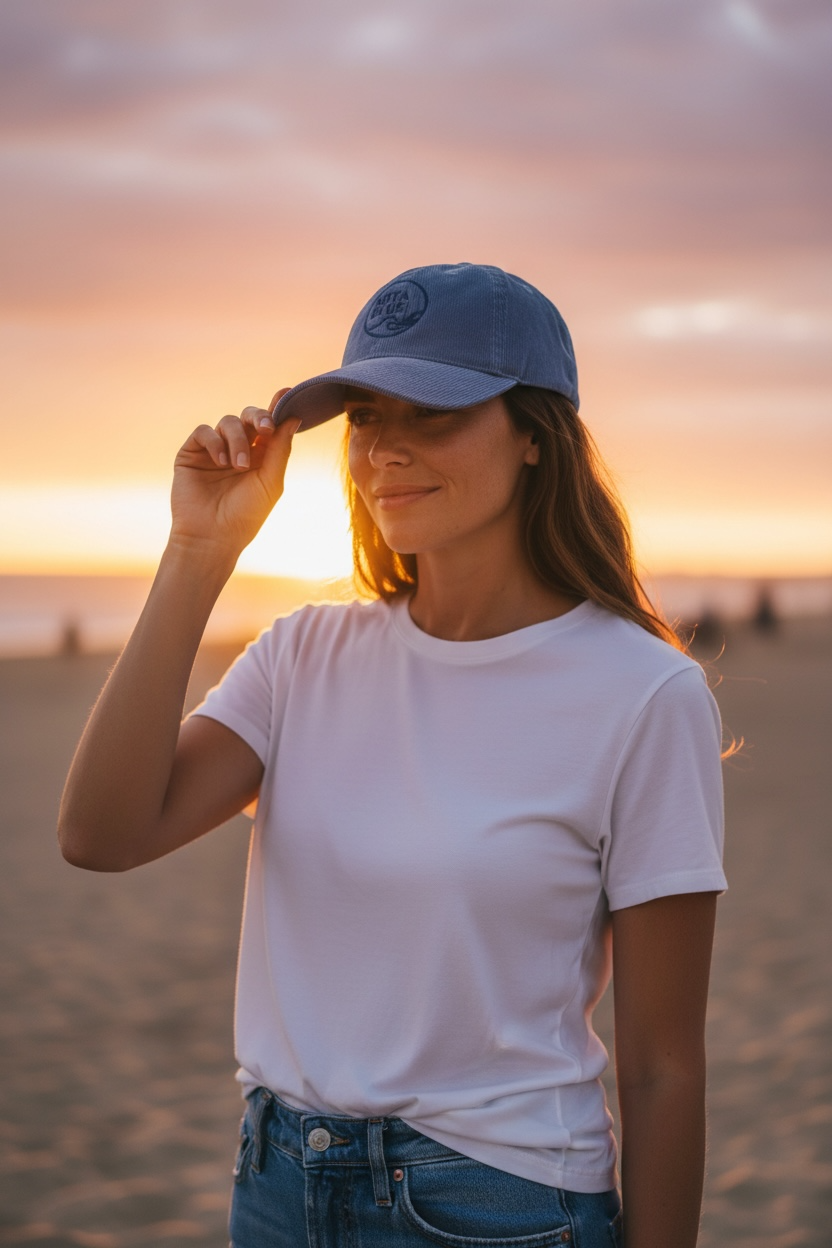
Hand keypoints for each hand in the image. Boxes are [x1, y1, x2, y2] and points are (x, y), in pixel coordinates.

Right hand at [170, 389, 299, 558]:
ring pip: (228, 423)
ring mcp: (214, 450)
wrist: (212, 537)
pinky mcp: (192, 453)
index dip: (277, 408)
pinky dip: (215, 442)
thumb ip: (280, 449)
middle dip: (259, 417)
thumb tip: (293, 418)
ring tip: (239, 466)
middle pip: (249, 416)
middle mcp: (238, 449)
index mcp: (261, 456)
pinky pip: (205, 432)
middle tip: (265, 429)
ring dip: (237, 441)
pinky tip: (221, 462)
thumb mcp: (271, 481)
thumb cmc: (246, 515)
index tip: (287, 393)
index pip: (270, 426)